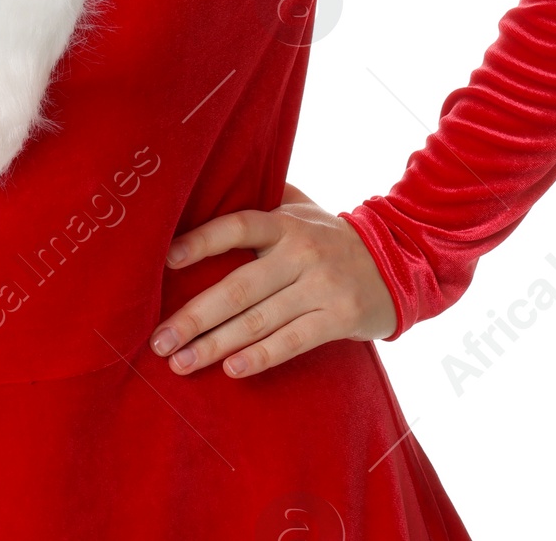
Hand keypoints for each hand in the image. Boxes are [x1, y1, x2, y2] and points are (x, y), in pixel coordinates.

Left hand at [150, 184, 396, 378]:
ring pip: (259, 320)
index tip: (166, 261)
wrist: (396, 261)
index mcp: (283, 222)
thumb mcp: (300, 209)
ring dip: (216, 345)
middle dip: (195, 316)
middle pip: (238, 287)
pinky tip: (231, 370)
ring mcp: (320, 286)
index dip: (201, 242)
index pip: (236, 227)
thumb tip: (208, 184)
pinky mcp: (338, 318)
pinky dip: (259, 357)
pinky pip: (292, 341)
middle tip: (159, 341)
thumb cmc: (330, 237)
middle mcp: (299, 252)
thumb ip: (262, 199)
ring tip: (181, 362)